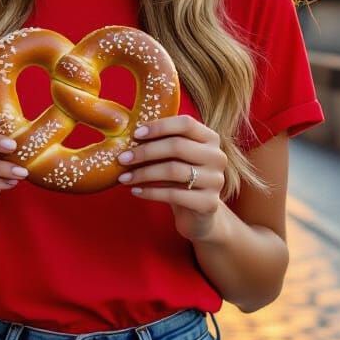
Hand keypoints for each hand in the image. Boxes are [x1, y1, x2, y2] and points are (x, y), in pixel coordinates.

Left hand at [116, 114, 226, 242]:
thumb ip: (161, 143)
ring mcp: (215, 180)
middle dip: (145, 151)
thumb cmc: (180, 179)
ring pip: (173, 170)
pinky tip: (135, 191)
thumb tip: (126, 135)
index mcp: (210, 138)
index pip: (186, 124)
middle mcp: (217, 156)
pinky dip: (150, 192)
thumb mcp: (175, 158)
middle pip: (177, 146)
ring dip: (143, 173)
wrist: (198, 215)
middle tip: (122, 158)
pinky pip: (174, 195)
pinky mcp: (209, 203)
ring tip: (123, 178)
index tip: (135, 134)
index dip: (159, 126)